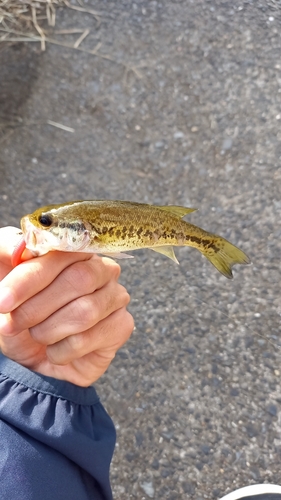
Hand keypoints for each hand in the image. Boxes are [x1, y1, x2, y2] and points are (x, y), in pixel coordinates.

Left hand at [0, 227, 133, 385]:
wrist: (31, 357)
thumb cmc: (20, 312)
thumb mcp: (3, 278)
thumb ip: (5, 251)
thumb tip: (19, 247)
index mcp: (75, 249)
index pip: (61, 253)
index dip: (30, 278)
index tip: (4, 301)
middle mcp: (102, 268)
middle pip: (79, 280)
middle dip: (38, 307)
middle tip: (13, 324)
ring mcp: (116, 297)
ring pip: (85, 312)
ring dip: (48, 330)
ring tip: (37, 335)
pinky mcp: (121, 326)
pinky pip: (90, 338)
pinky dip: (61, 350)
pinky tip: (56, 349)